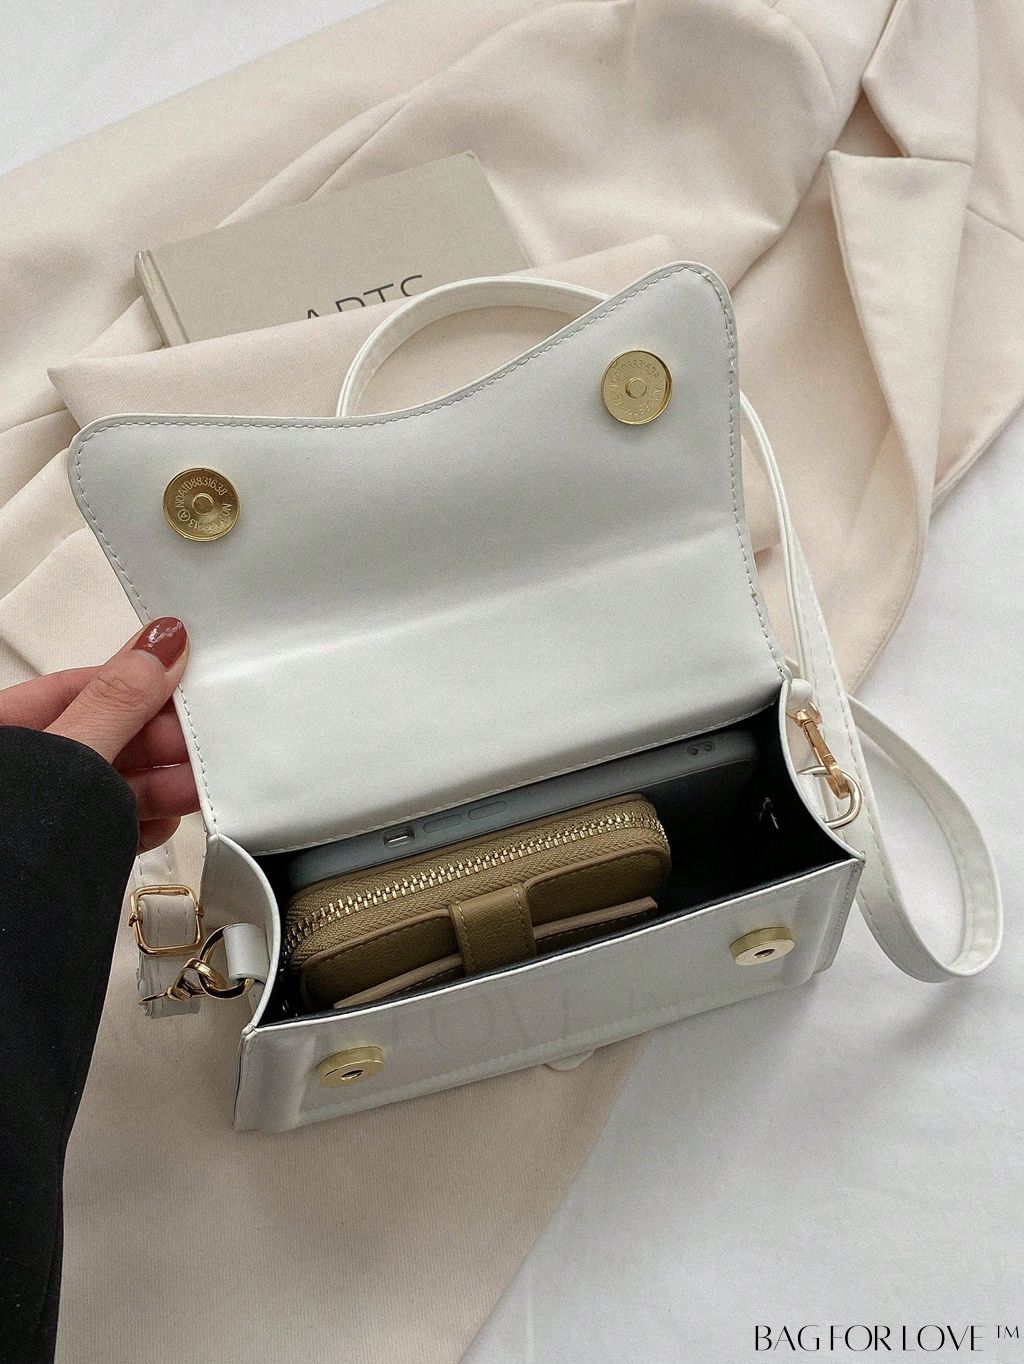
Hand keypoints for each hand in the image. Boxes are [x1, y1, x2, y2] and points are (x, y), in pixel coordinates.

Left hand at [0, 618, 199, 850]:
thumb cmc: (11, 833)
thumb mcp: (73, 751)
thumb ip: (120, 699)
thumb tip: (162, 644)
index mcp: (10, 727)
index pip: (88, 686)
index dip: (144, 684)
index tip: (193, 684)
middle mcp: (24, 769)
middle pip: (107, 735)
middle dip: (160, 742)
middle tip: (206, 745)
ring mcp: (42, 813)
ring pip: (111, 784)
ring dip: (159, 785)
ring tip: (198, 788)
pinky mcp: (60, 853)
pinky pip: (108, 826)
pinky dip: (140, 822)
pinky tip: (164, 823)